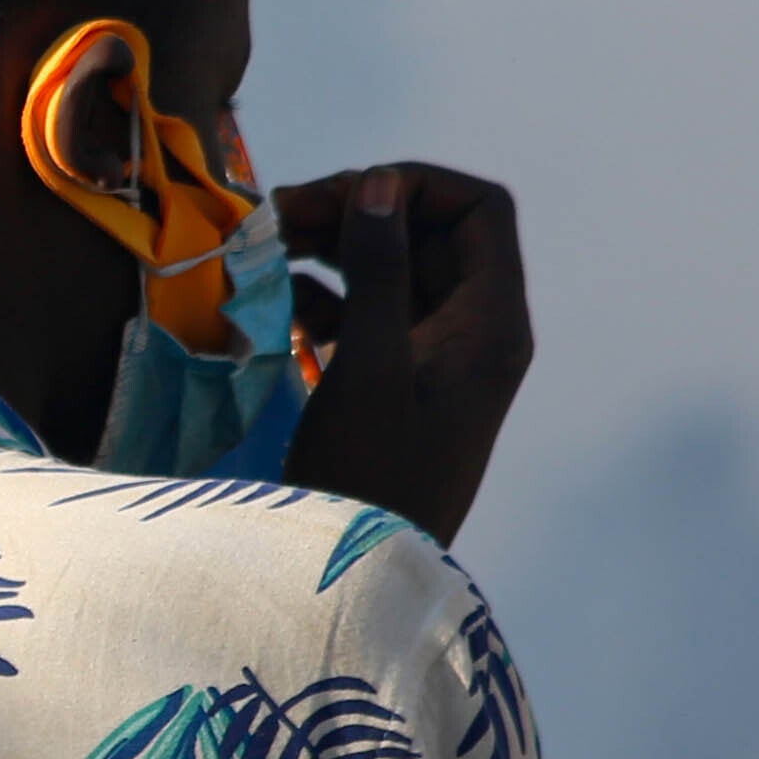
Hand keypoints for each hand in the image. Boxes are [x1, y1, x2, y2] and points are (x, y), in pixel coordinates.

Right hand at [276, 162, 532, 548]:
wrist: (362, 574)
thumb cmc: (371, 474)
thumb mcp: (370, 365)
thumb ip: (377, 269)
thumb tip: (378, 185)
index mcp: (491, 323)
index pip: (478, 211)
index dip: (415, 185)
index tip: (344, 195)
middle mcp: (475, 332)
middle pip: (431, 235)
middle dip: (360, 211)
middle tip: (280, 216)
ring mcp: (437, 359)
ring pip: (395, 272)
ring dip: (336, 247)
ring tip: (267, 243)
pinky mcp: (399, 384)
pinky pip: (371, 314)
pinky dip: (329, 293)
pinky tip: (278, 295)